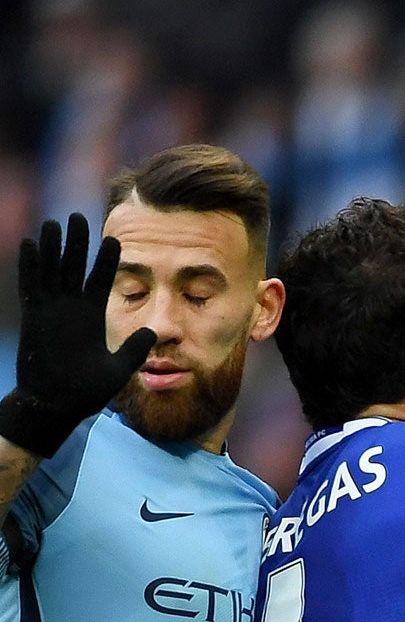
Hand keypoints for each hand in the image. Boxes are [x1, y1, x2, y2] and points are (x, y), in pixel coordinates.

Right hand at [3, 215, 155, 457]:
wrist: (56, 406)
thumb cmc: (87, 391)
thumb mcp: (118, 368)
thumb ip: (135, 348)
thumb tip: (156, 332)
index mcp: (93, 316)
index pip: (101, 280)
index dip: (106, 260)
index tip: (115, 239)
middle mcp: (71, 309)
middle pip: (74, 267)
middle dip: (77, 243)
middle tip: (78, 216)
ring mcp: (51, 311)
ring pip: (51, 271)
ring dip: (52, 247)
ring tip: (54, 222)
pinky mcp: (33, 318)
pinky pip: (31, 287)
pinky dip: (30, 266)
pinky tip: (30, 244)